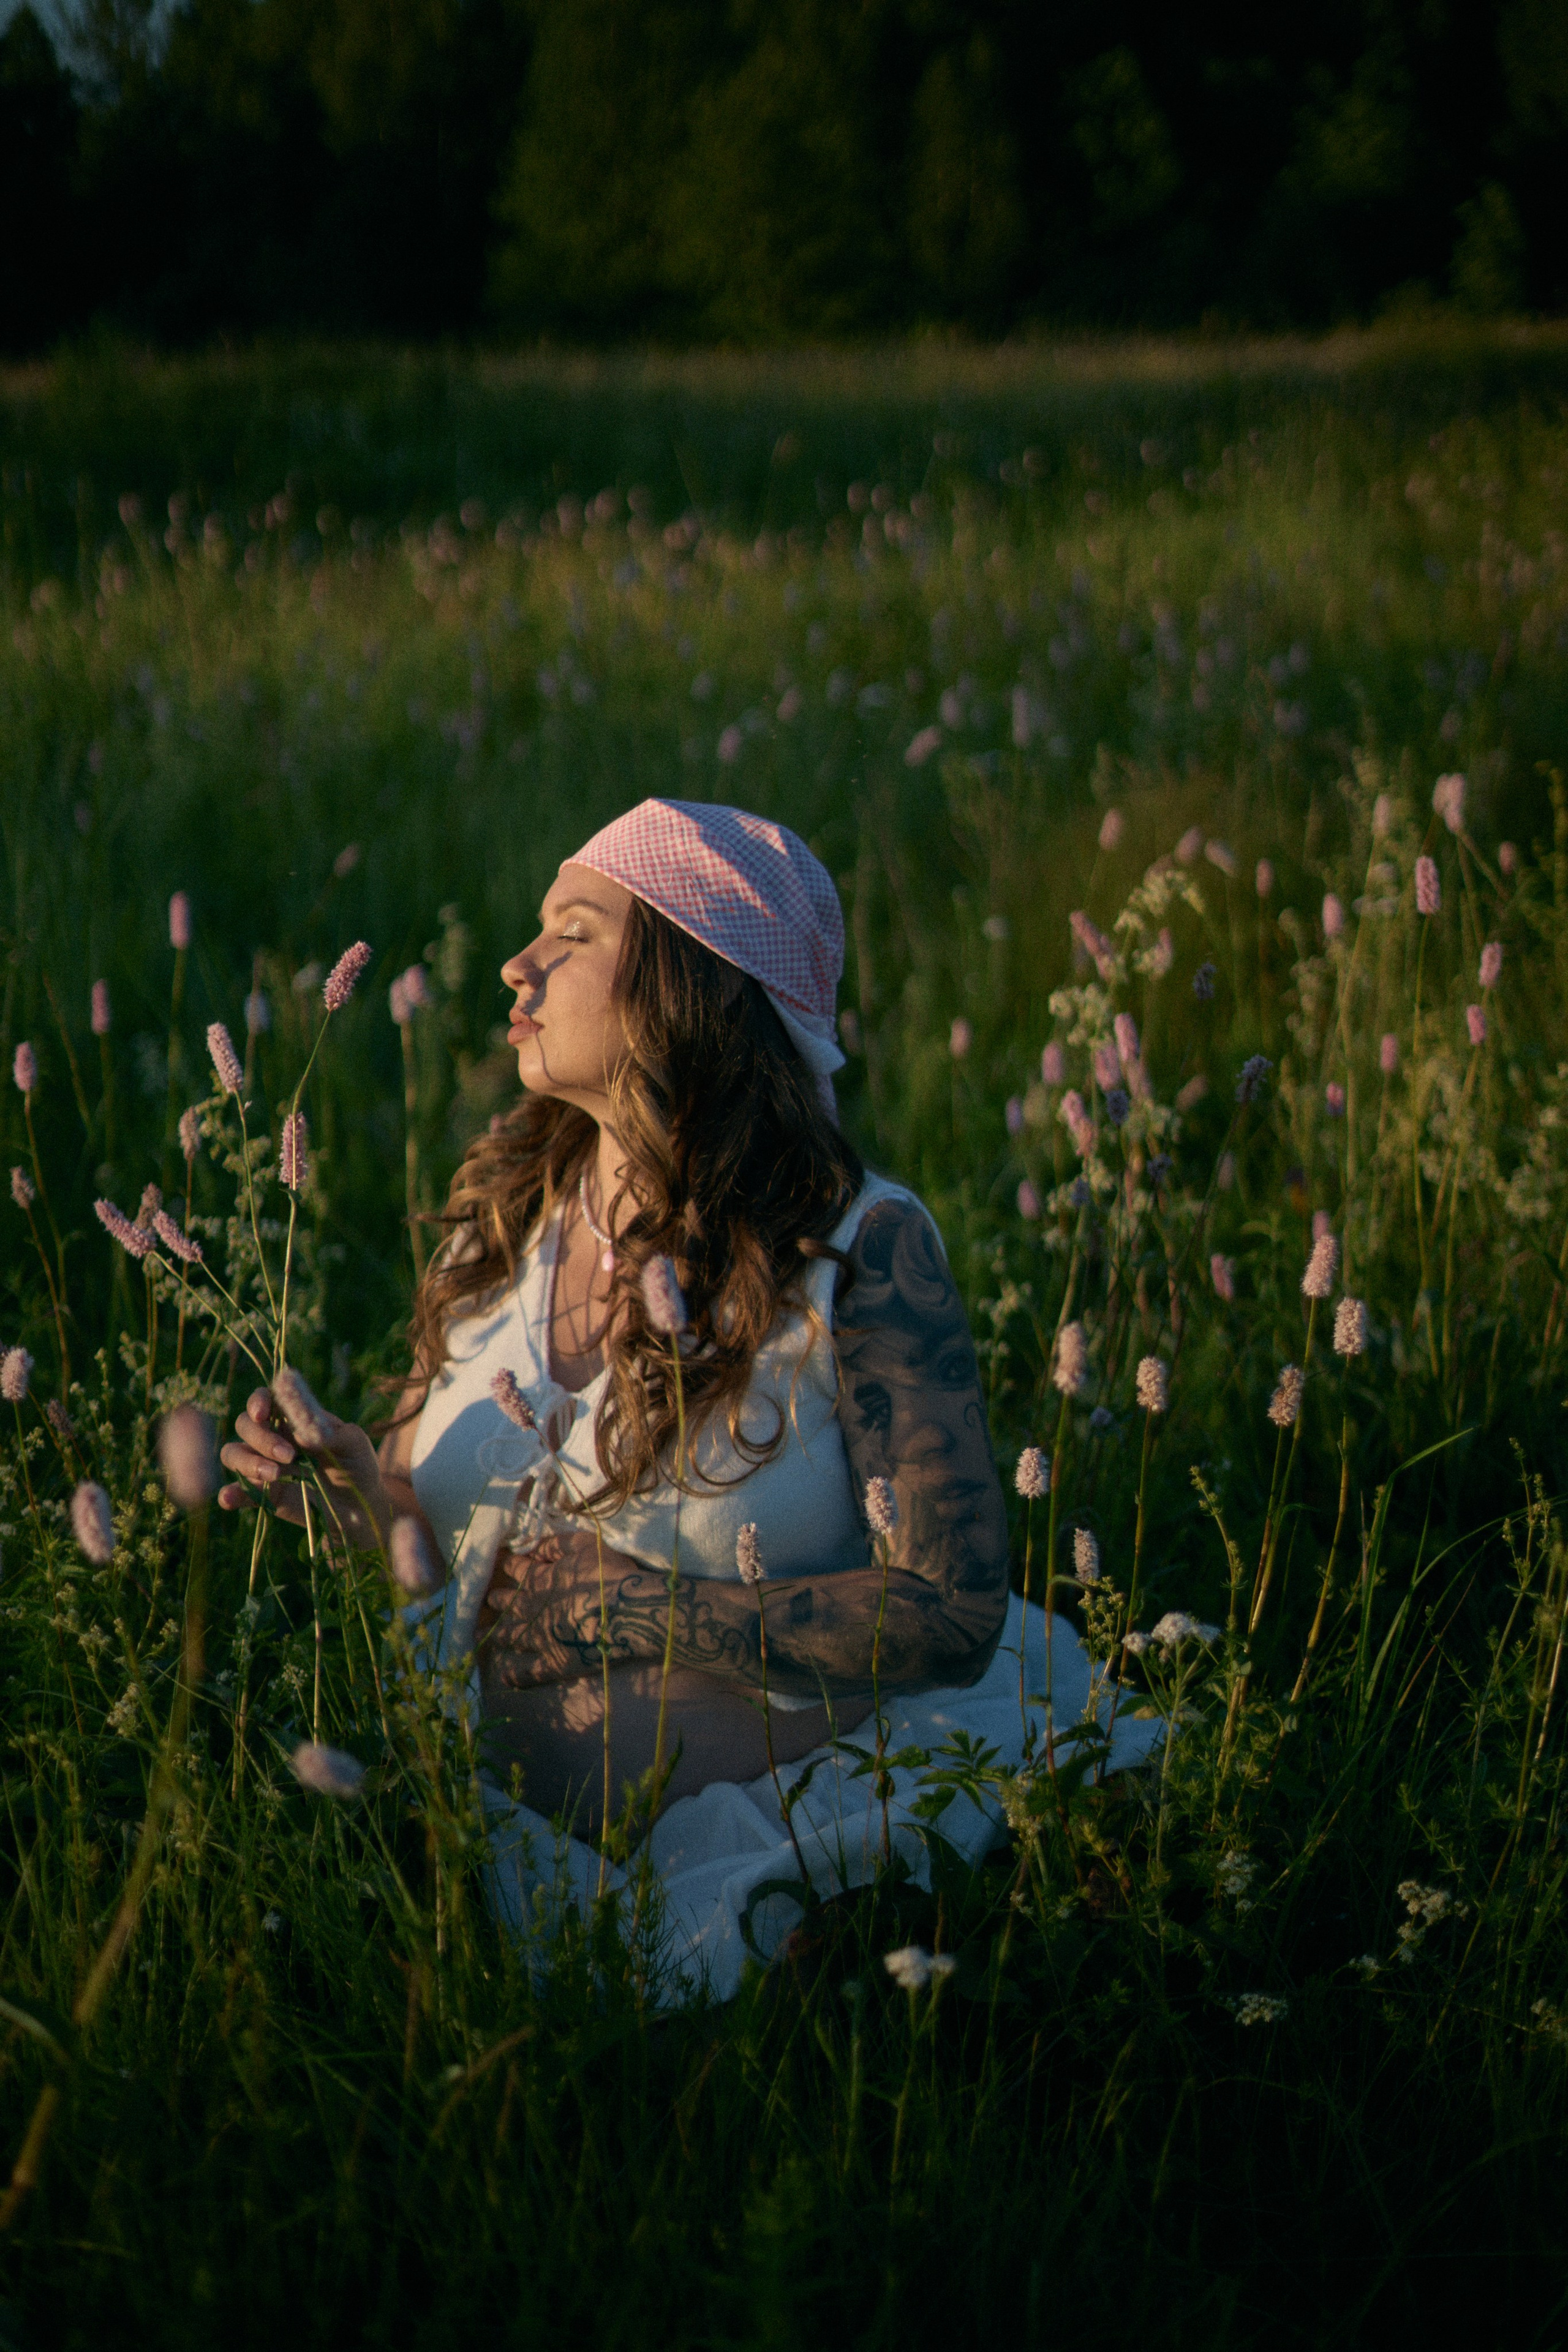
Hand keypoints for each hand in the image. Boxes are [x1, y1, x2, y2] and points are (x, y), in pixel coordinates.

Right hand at [218, 1385, 390, 1550]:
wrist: (359, 1507)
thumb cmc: (356, 1465)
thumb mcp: (354, 1444)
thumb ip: (331, 1435)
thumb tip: (303, 1435)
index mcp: (293, 1418)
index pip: (266, 1400)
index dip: (259, 1402)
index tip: (262, 1413)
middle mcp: (273, 1437)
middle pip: (246, 1425)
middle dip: (262, 1438)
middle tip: (289, 1455)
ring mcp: (264, 1465)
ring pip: (234, 1454)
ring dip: (248, 1462)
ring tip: (275, 1475)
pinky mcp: (263, 1494)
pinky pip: (237, 1492)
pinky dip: (230, 1494)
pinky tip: (229, 1498)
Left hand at [479, 1525, 642, 1687]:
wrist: (628, 1611)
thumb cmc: (610, 1574)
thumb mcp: (585, 1545)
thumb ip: (557, 1544)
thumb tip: (534, 1546)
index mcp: (540, 1579)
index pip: (517, 1570)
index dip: (510, 1566)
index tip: (504, 1564)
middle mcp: (533, 1609)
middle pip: (508, 1604)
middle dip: (498, 1600)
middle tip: (489, 1600)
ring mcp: (540, 1638)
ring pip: (511, 1636)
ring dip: (495, 1634)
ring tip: (480, 1633)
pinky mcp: (553, 1663)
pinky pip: (529, 1672)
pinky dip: (515, 1675)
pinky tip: (504, 1676)